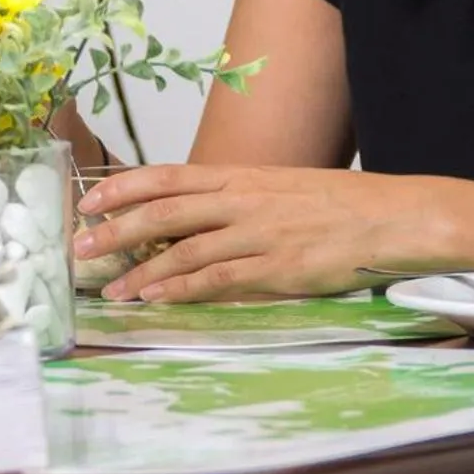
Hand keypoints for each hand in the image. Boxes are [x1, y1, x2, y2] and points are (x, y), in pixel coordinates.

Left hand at [70, 164, 456, 302]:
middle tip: (79, 246)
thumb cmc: (339, 203)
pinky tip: (156, 298)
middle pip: (162, 212)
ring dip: (141, 271)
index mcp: (239, 176)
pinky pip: (218, 280)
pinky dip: (182, 288)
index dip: (123, 187)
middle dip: (115, 230)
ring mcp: (257, 234)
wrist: (395, 217)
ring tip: (111, 289)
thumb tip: (195, 213)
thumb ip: (236, 198)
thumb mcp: (279, 187)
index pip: (167, 176)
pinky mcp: (277, 268)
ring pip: (183, 250)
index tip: (89, 200)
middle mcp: (241, 200)